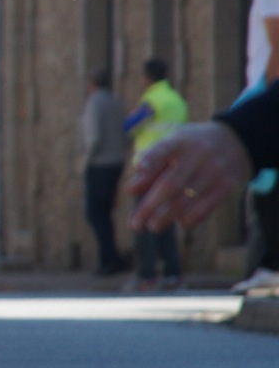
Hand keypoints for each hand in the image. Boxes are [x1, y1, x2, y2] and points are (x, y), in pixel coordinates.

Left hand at [129, 122, 252, 230]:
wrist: (236, 140)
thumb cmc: (190, 147)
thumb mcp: (171, 146)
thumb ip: (150, 165)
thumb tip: (131, 189)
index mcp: (179, 141)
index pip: (162, 149)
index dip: (150, 159)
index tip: (139, 167)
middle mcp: (198, 154)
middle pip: (170, 185)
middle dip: (150, 206)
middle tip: (135, 224)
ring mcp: (214, 170)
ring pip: (186, 200)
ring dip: (166, 217)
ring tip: (153, 227)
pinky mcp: (227, 185)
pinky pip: (205, 207)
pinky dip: (190, 217)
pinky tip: (179, 221)